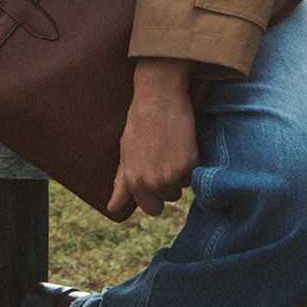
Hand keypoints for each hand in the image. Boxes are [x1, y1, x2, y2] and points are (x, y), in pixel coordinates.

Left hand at [106, 65, 197, 221]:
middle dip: (167, 185)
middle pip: (168, 198)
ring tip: (169, 148)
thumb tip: (112, 209)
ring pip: (182, 187)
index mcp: (135, 182)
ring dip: (179, 173)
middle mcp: (154, 183)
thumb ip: (121, 184)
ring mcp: (173, 175)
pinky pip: (194, 175)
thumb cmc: (139, 124)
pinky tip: (180, 144)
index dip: (154, 194)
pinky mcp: (191, 165)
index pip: (152, 209)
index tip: (154, 175)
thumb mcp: (126, 154)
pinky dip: (190, 163)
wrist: (158, 97)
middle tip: (161, 157)